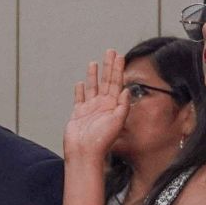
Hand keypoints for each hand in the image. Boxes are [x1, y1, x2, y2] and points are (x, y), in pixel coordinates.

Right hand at [63, 48, 127, 165]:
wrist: (84, 153)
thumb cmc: (101, 141)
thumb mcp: (117, 121)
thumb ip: (122, 105)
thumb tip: (127, 89)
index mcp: (113, 105)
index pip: (116, 82)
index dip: (118, 68)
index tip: (119, 56)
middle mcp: (102, 105)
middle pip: (106, 81)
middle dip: (108, 66)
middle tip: (110, 51)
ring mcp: (90, 108)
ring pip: (92, 87)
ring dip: (93, 75)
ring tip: (94, 63)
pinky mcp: (78, 114)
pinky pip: (79, 99)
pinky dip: (79, 91)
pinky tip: (80, 84)